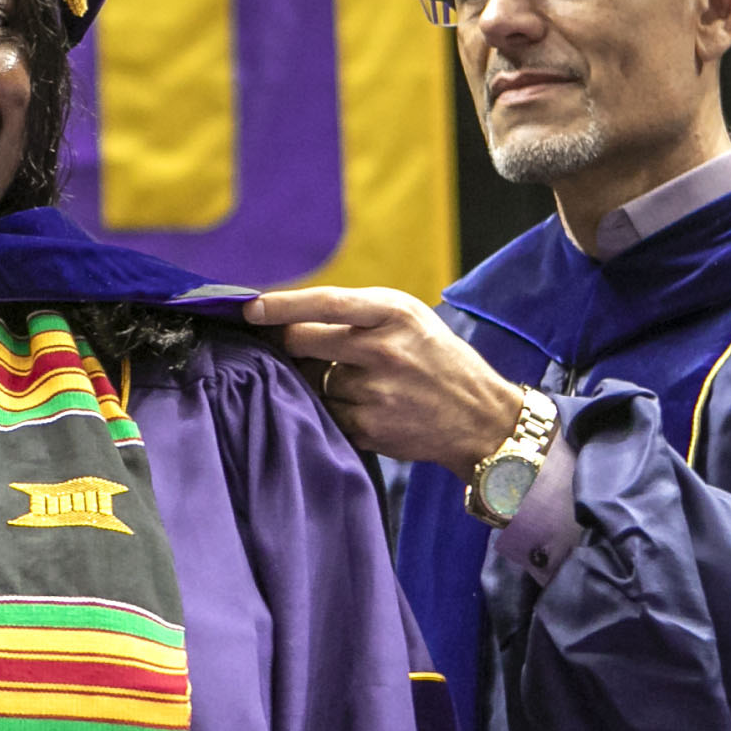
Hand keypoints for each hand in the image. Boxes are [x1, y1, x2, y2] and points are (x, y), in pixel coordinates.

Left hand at [244, 287, 527, 468]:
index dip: (281, 305)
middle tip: (296, 348)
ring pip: (311, 381)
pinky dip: (332, 410)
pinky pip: (326, 413)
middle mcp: (384, 351)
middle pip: (303, 342)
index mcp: (395, 314)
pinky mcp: (369, 427)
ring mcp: (375, 392)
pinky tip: (362, 407)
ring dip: (316, 381)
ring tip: (355, 383)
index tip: (250, 308)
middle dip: (290, 344)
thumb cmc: (437, 360)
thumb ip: (358, 314)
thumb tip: (288, 317)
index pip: (325, 303)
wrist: (481, 417)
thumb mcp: (410, 319)